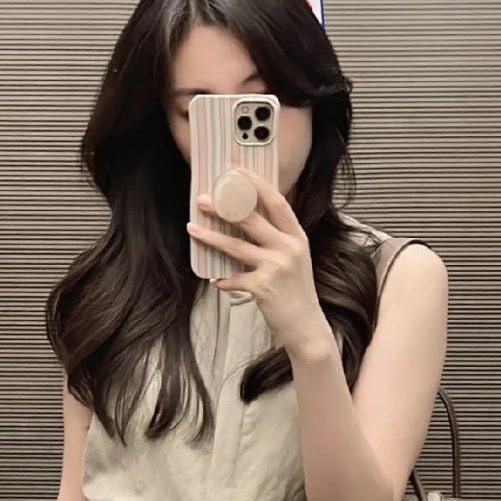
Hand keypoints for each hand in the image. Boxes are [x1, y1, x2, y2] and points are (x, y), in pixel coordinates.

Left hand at [188, 171, 332, 359]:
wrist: (306, 327)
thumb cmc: (297, 295)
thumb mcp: (295, 261)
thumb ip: (277, 241)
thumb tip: (246, 224)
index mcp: (297, 238)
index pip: (277, 202)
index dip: (257, 185)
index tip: (238, 173)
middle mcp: (288, 248)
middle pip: (251, 219)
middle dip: (223, 207)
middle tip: (203, 199)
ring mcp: (276, 267)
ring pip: (235, 245)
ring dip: (211, 236)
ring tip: (193, 228)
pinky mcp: (262, 287)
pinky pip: (233, 277)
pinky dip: (222, 279)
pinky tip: (214, 278)